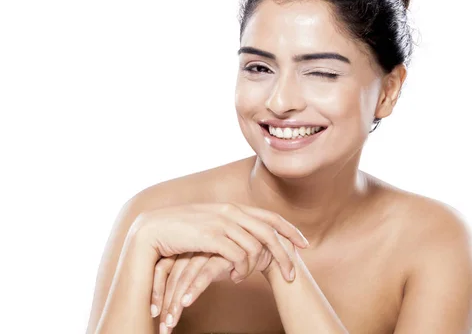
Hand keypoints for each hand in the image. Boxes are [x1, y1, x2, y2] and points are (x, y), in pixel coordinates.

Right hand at [134, 202, 308, 282]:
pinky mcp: (211, 236)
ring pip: (256, 247)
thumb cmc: (180, 231)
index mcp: (233, 208)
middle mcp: (231, 212)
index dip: (290, 230)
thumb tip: (247, 239)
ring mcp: (222, 223)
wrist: (152, 229)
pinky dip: (241, 269)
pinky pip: (238, 255)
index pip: (271, 217)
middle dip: (285, 254)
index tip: (304, 244)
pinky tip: (235, 277)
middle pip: (270, 233)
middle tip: (292, 274)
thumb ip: (229, 228)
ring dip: (256, 267)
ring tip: (246, 278)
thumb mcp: (210, 226)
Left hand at [151, 245, 275, 332]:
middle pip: (172, 273)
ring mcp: (211, 246)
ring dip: (175, 301)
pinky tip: (186, 303)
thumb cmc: (244, 257)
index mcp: (192, 242)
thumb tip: (179, 292)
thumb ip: (200, 267)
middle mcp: (199, 242)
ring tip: (170, 321)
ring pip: (185, 274)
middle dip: (164, 301)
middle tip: (161, 326)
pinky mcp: (225, 252)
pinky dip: (193, 289)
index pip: (166, 265)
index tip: (154, 313)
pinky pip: (205, 272)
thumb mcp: (218, 261)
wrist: (276, 248)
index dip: (158, 289)